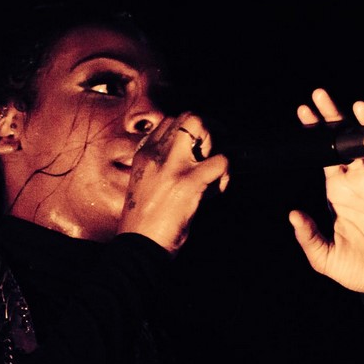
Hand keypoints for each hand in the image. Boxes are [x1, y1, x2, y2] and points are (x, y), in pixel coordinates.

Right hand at [118, 112, 229, 252]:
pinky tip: (217, 189)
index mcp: (143, 154)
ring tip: (214, 169)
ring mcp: (172, 165)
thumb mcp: (143, 184)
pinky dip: (225, 175)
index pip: (170, 122)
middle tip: (212, 152)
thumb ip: (160, 166)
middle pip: (187, 117)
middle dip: (207, 130)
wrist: (138, 246)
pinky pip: (221, 161)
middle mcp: (155, 154)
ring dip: (216, 145)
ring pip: (202, 127)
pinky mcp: (188, 182)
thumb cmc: (143, 221)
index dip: (189, 133)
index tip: (197, 150)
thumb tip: (190, 158)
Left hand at [289, 89, 363, 292]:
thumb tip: (292, 213)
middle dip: (336, 120)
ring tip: (360, 105)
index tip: (302, 112)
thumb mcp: (323, 256)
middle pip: (348, 144)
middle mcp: (361, 184)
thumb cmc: (355, 269)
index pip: (324, 156)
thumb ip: (308, 236)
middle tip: (321, 95)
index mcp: (339, 193)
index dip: (315, 135)